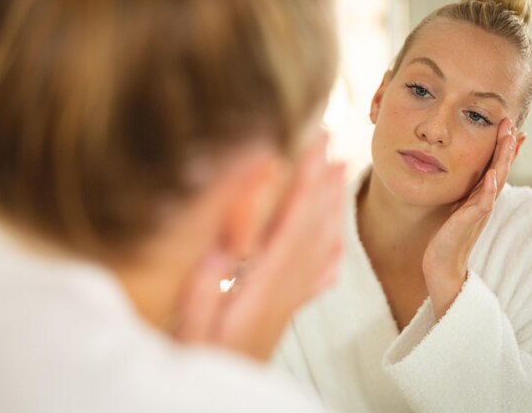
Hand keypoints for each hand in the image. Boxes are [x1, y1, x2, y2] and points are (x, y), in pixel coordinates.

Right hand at [175, 134, 345, 360]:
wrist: (222, 401)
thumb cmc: (199, 357)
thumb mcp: (191, 318)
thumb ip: (209, 277)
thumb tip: (231, 231)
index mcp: (264, 286)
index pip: (293, 222)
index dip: (307, 181)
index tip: (318, 146)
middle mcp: (286, 288)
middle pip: (313, 226)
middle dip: (323, 181)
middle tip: (333, 144)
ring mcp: (291, 298)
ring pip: (321, 243)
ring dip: (332, 204)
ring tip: (341, 172)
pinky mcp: (288, 307)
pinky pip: (320, 272)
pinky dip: (332, 246)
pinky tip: (338, 234)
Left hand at [422, 118, 522, 319]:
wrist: (442, 264)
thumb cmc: (448, 237)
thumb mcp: (457, 209)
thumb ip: (465, 194)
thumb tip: (468, 179)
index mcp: (480, 197)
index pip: (496, 168)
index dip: (505, 149)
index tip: (512, 128)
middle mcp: (484, 202)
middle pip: (500, 169)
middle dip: (507, 147)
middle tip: (513, 124)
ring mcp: (479, 212)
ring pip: (496, 181)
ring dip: (503, 160)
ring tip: (509, 139)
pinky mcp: (470, 222)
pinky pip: (482, 203)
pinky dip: (488, 189)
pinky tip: (491, 175)